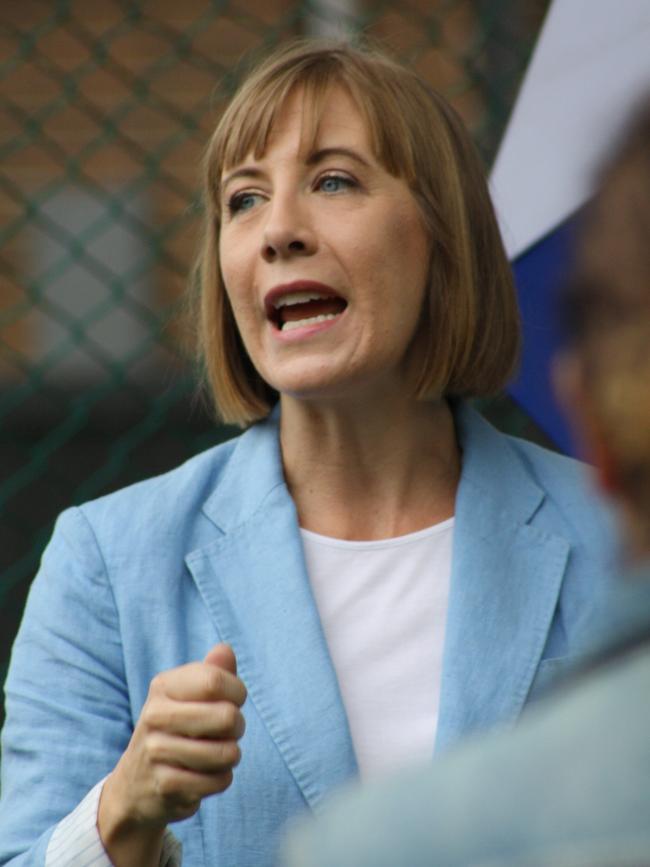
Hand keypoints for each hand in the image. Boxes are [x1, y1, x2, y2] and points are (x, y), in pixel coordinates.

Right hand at [98, 644, 246, 864]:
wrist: (135, 784)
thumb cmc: (175, 729)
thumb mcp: (188, 696)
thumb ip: (212, 671)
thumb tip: (225, 650)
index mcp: (163, 686)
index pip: (215, 681)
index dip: (237, 692)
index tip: (233, 700)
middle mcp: (155, 715)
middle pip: (227, 716)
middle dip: (238, 727)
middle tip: (228, 731)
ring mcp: (156, 752)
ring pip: (227, 753)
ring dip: (231, 756)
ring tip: (216, 754)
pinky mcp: (165, 786)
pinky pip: (218, 781)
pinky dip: (221, 779)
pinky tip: (205, 776)